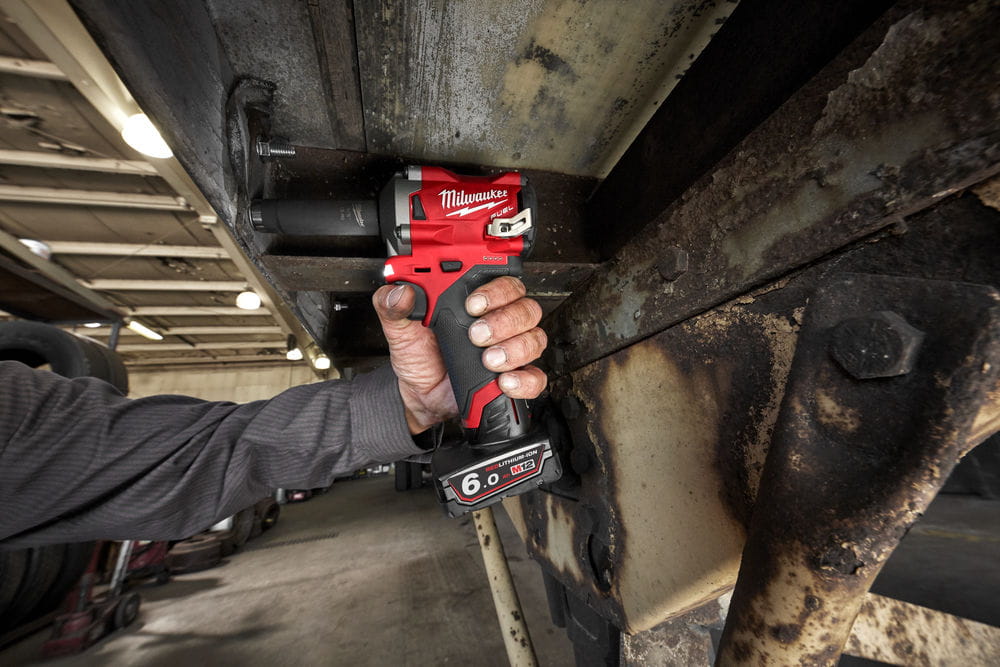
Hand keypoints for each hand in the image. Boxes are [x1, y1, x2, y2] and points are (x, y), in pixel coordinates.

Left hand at [373, 276, 547, 434]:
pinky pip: (536, 377)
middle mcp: (500, 321)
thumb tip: (400, 292)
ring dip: (514, 349)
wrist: (419, 395)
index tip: (473, 303)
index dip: (496, 290)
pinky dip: (524, 380)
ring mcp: (510, 349)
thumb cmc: (418, 356)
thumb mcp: (400, 328)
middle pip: (526, 309)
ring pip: (535, 339)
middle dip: (504, 321)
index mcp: (478, 301)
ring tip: (488, 360)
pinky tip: (504, 382)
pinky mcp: (514, 378)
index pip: (504, 282)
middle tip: (477, 334)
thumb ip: (394, 306)